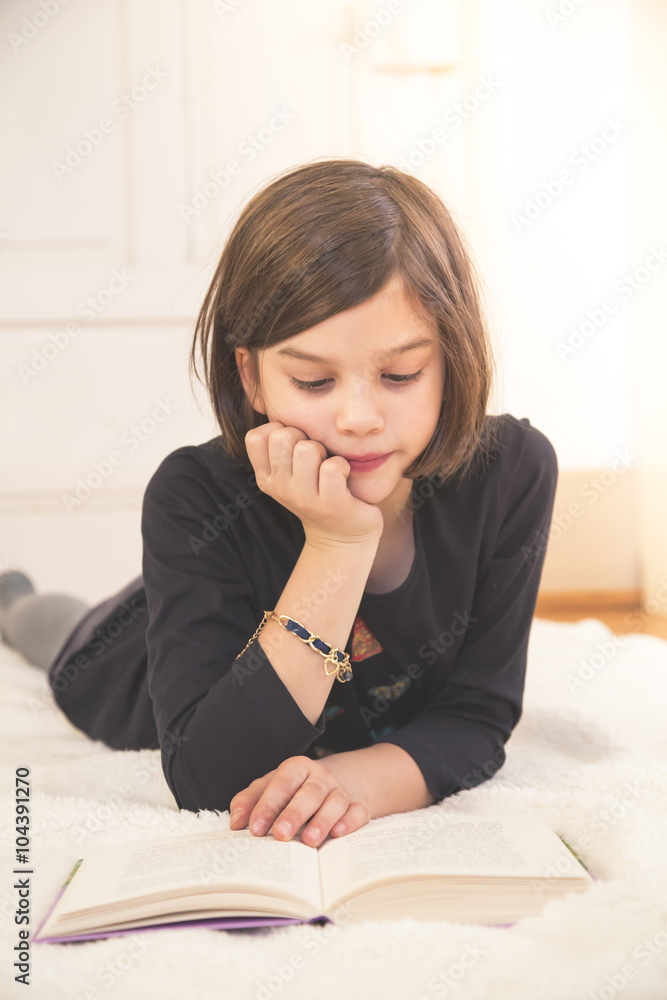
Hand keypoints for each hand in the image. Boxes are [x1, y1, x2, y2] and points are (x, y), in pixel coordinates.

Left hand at [228, 755, 370, 847]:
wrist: (334, 782)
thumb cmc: (294, 789)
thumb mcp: (270, 787)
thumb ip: (250, 800)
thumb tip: (235, 822)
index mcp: (296, 768)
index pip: (281, 783)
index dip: (267, 805)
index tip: (255, 828)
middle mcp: (320, 777)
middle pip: (309, 792)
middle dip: (294, 814)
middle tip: (280, 835)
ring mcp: (340, 791)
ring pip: (335, 802)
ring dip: (322, 821)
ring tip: (309, 841)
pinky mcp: (358, 805)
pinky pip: (358, 811)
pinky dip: (350, 822)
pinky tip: (338, 833)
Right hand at [245, 422, 383, 547]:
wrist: (341, 536)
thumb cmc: (318, 492)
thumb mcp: (290, 471)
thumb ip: (281, 445)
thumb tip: (272, 403)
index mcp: (266, 477)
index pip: (256, 436)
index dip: (279, 429)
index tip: (295, 445)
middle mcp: (280, 488)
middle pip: (283, 436)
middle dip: (304, 437)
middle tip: (316, 457)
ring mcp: (304, 498)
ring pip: (308, 449)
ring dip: (325, 452)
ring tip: (328, 467)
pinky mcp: (331, 505)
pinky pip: (333, 467)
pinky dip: (343, 466)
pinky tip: (343, 477)